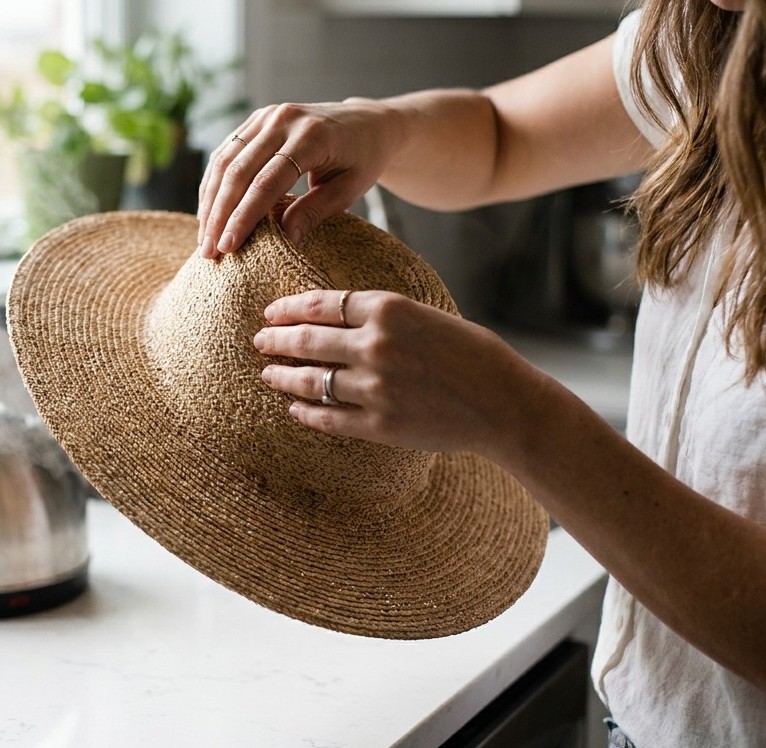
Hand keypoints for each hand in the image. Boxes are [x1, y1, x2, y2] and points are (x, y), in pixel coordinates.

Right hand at [195, 98, 402, 258]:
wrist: (366, 122)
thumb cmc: (362, 160)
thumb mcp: (350, 188)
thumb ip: (317, 210)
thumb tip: (286, 237)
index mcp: (311, 136)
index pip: (267, 182)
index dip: (243, 217)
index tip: (228, 248)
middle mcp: (283, 120)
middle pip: (238, 172)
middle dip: (219, 215)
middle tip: (208, 253)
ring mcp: (266, 116)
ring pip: (224, 161)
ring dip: (210, 203)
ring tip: (203, 240)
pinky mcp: (256, 120)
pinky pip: (226, 153)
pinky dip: (214, 185)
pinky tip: (208, 213)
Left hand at [252, 289, 544, 458]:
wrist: (505, 404)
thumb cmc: (473, 355)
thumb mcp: (428, 316)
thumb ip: (384, 315)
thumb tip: (338, 313)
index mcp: (390, 309)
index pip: (322, 303)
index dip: (290, 308)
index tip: (272, 312)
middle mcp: (376, 345)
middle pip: (307, 340)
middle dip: (276, 339)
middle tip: (259, 340)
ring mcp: (374, 388)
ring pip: (310, 380)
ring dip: (282, 375)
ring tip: (267, 373)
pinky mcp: (378, 425)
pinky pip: (327, 417)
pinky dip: (304, 411)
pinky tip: (293, 407)